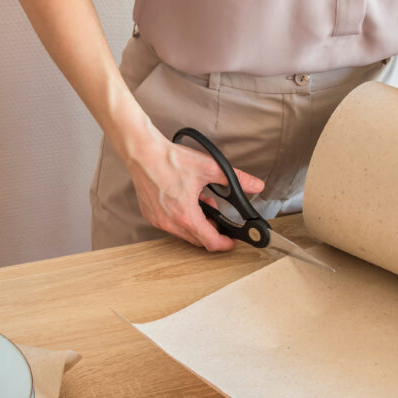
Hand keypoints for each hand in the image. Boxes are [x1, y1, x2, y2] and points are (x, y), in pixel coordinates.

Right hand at [125, 129, 264, 251]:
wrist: (142, 152)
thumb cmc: (170, 160)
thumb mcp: (209, 168)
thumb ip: (236, 179)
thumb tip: (255, 185)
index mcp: (186, 216)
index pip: (211, 242)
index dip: (226, 244)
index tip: (233, 241)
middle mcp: (170, 223)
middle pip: (198, 240)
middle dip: (212, 232)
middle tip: (220, 219)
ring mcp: (158, 220)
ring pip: (184, 233)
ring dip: (197, 225)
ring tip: (203, 204)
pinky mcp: (150, 215)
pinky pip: (171, 225)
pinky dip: (182, 219)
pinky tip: (187, 202)